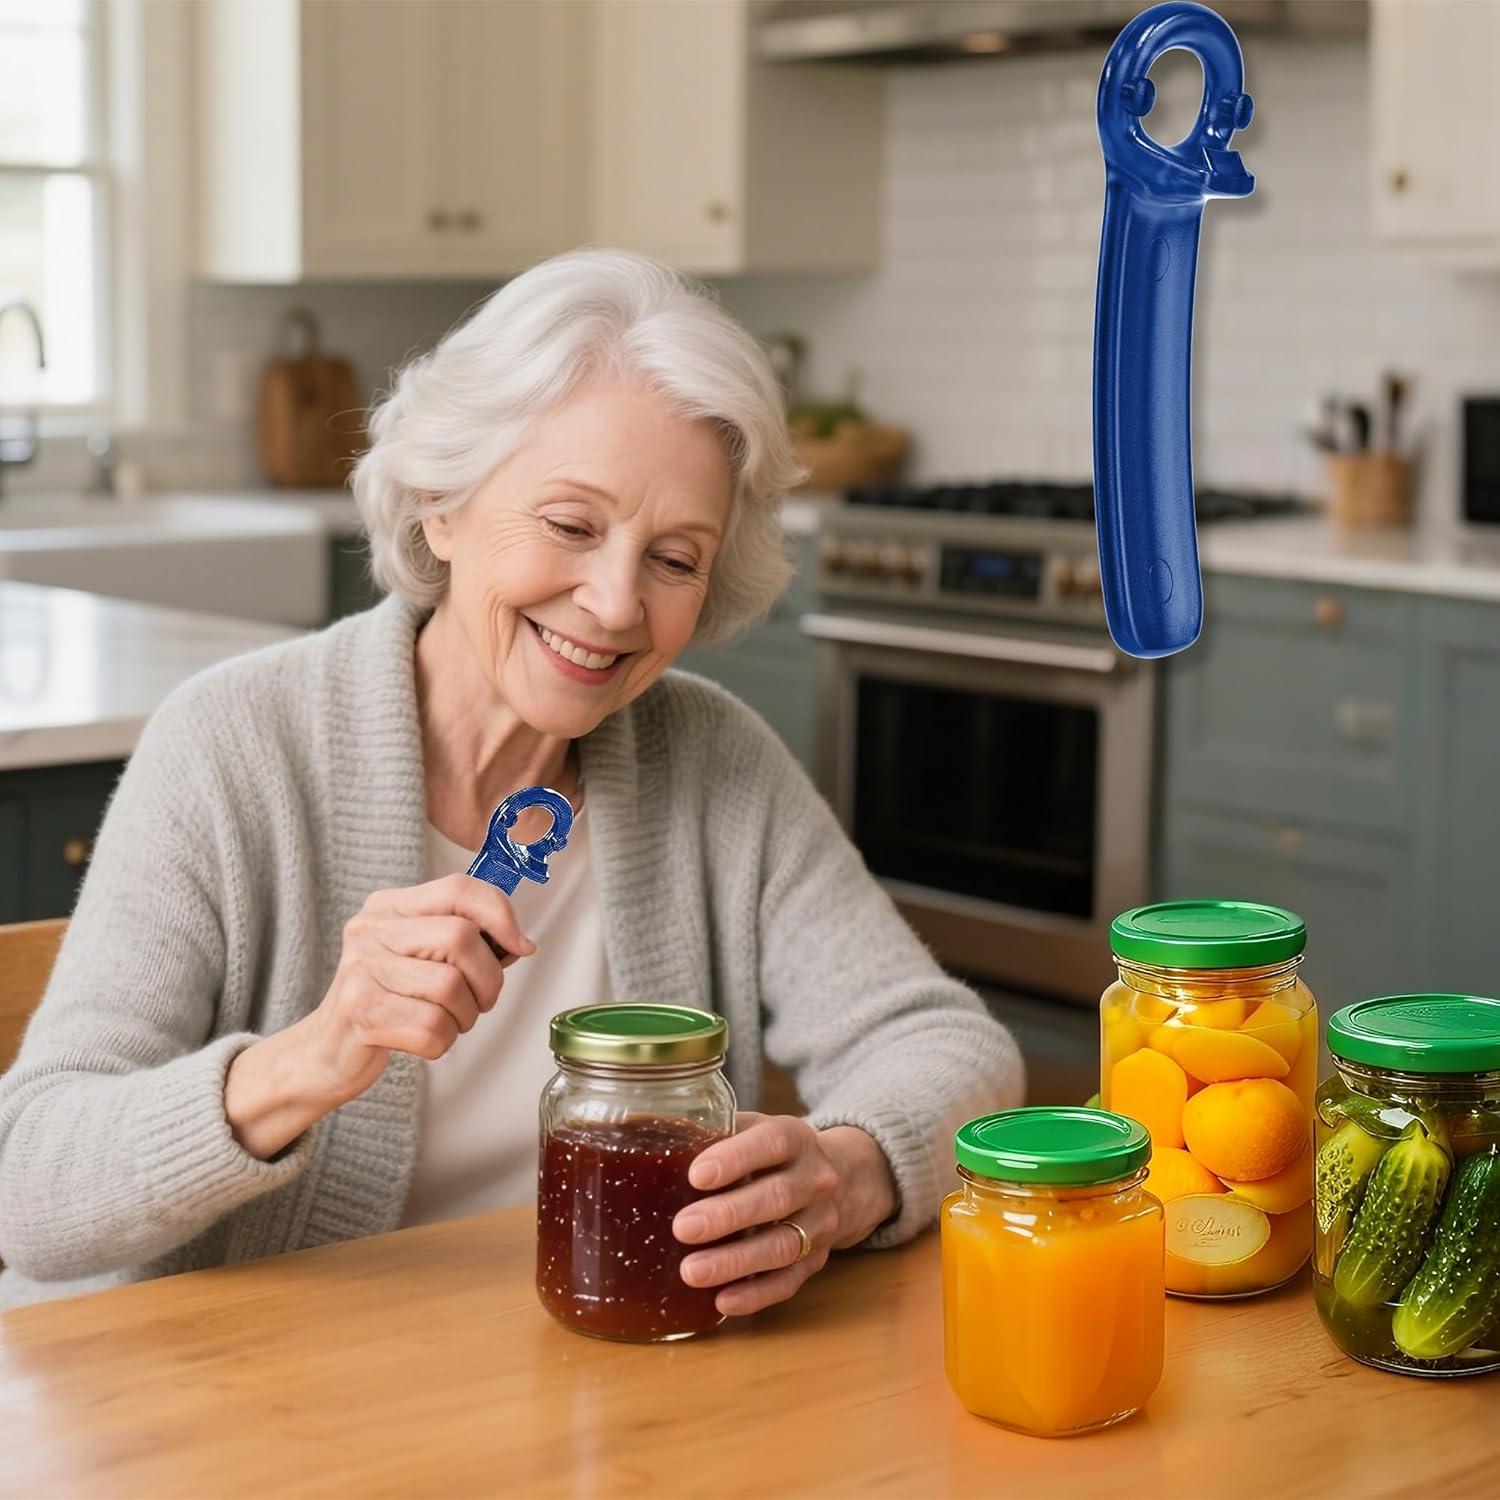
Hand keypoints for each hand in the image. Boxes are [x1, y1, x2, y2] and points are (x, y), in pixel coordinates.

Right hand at [225, 874, 533, 1157]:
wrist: (327, 1052)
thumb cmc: (389, 1002)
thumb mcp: (421, 957)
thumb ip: (466, 941)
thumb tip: (520, 942)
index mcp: (390, 906)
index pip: (460, 889)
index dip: (501, 915)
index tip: (520, 946)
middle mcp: (371, 930)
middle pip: (461, 938)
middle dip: (488, 979)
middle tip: (480, 1000)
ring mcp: (361, 969)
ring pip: (451, 987)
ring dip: (465, 1017)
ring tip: (446, 1021)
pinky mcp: (360, 1012)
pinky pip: (433, 1027)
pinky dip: (443, 1042)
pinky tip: (424, 1040)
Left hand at [672, 1113, 896, 1316]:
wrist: (843, 1181)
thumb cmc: (774, 1155)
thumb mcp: (754, 1131)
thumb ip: (716, 1134)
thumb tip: (655, 1141)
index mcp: (796, 1139)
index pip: (772, 1143)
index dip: (736, 1158)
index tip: (697, 1175)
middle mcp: (815, 1180)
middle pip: (778, 1197)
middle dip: (729, 1215)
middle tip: (683, 1228)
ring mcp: (820, 1223)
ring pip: (783, 1245)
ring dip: (736, 1261)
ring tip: (691, 1272)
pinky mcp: (817, 1260)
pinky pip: (788, 1282)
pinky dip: (755, 1295)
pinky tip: (722, 1301)